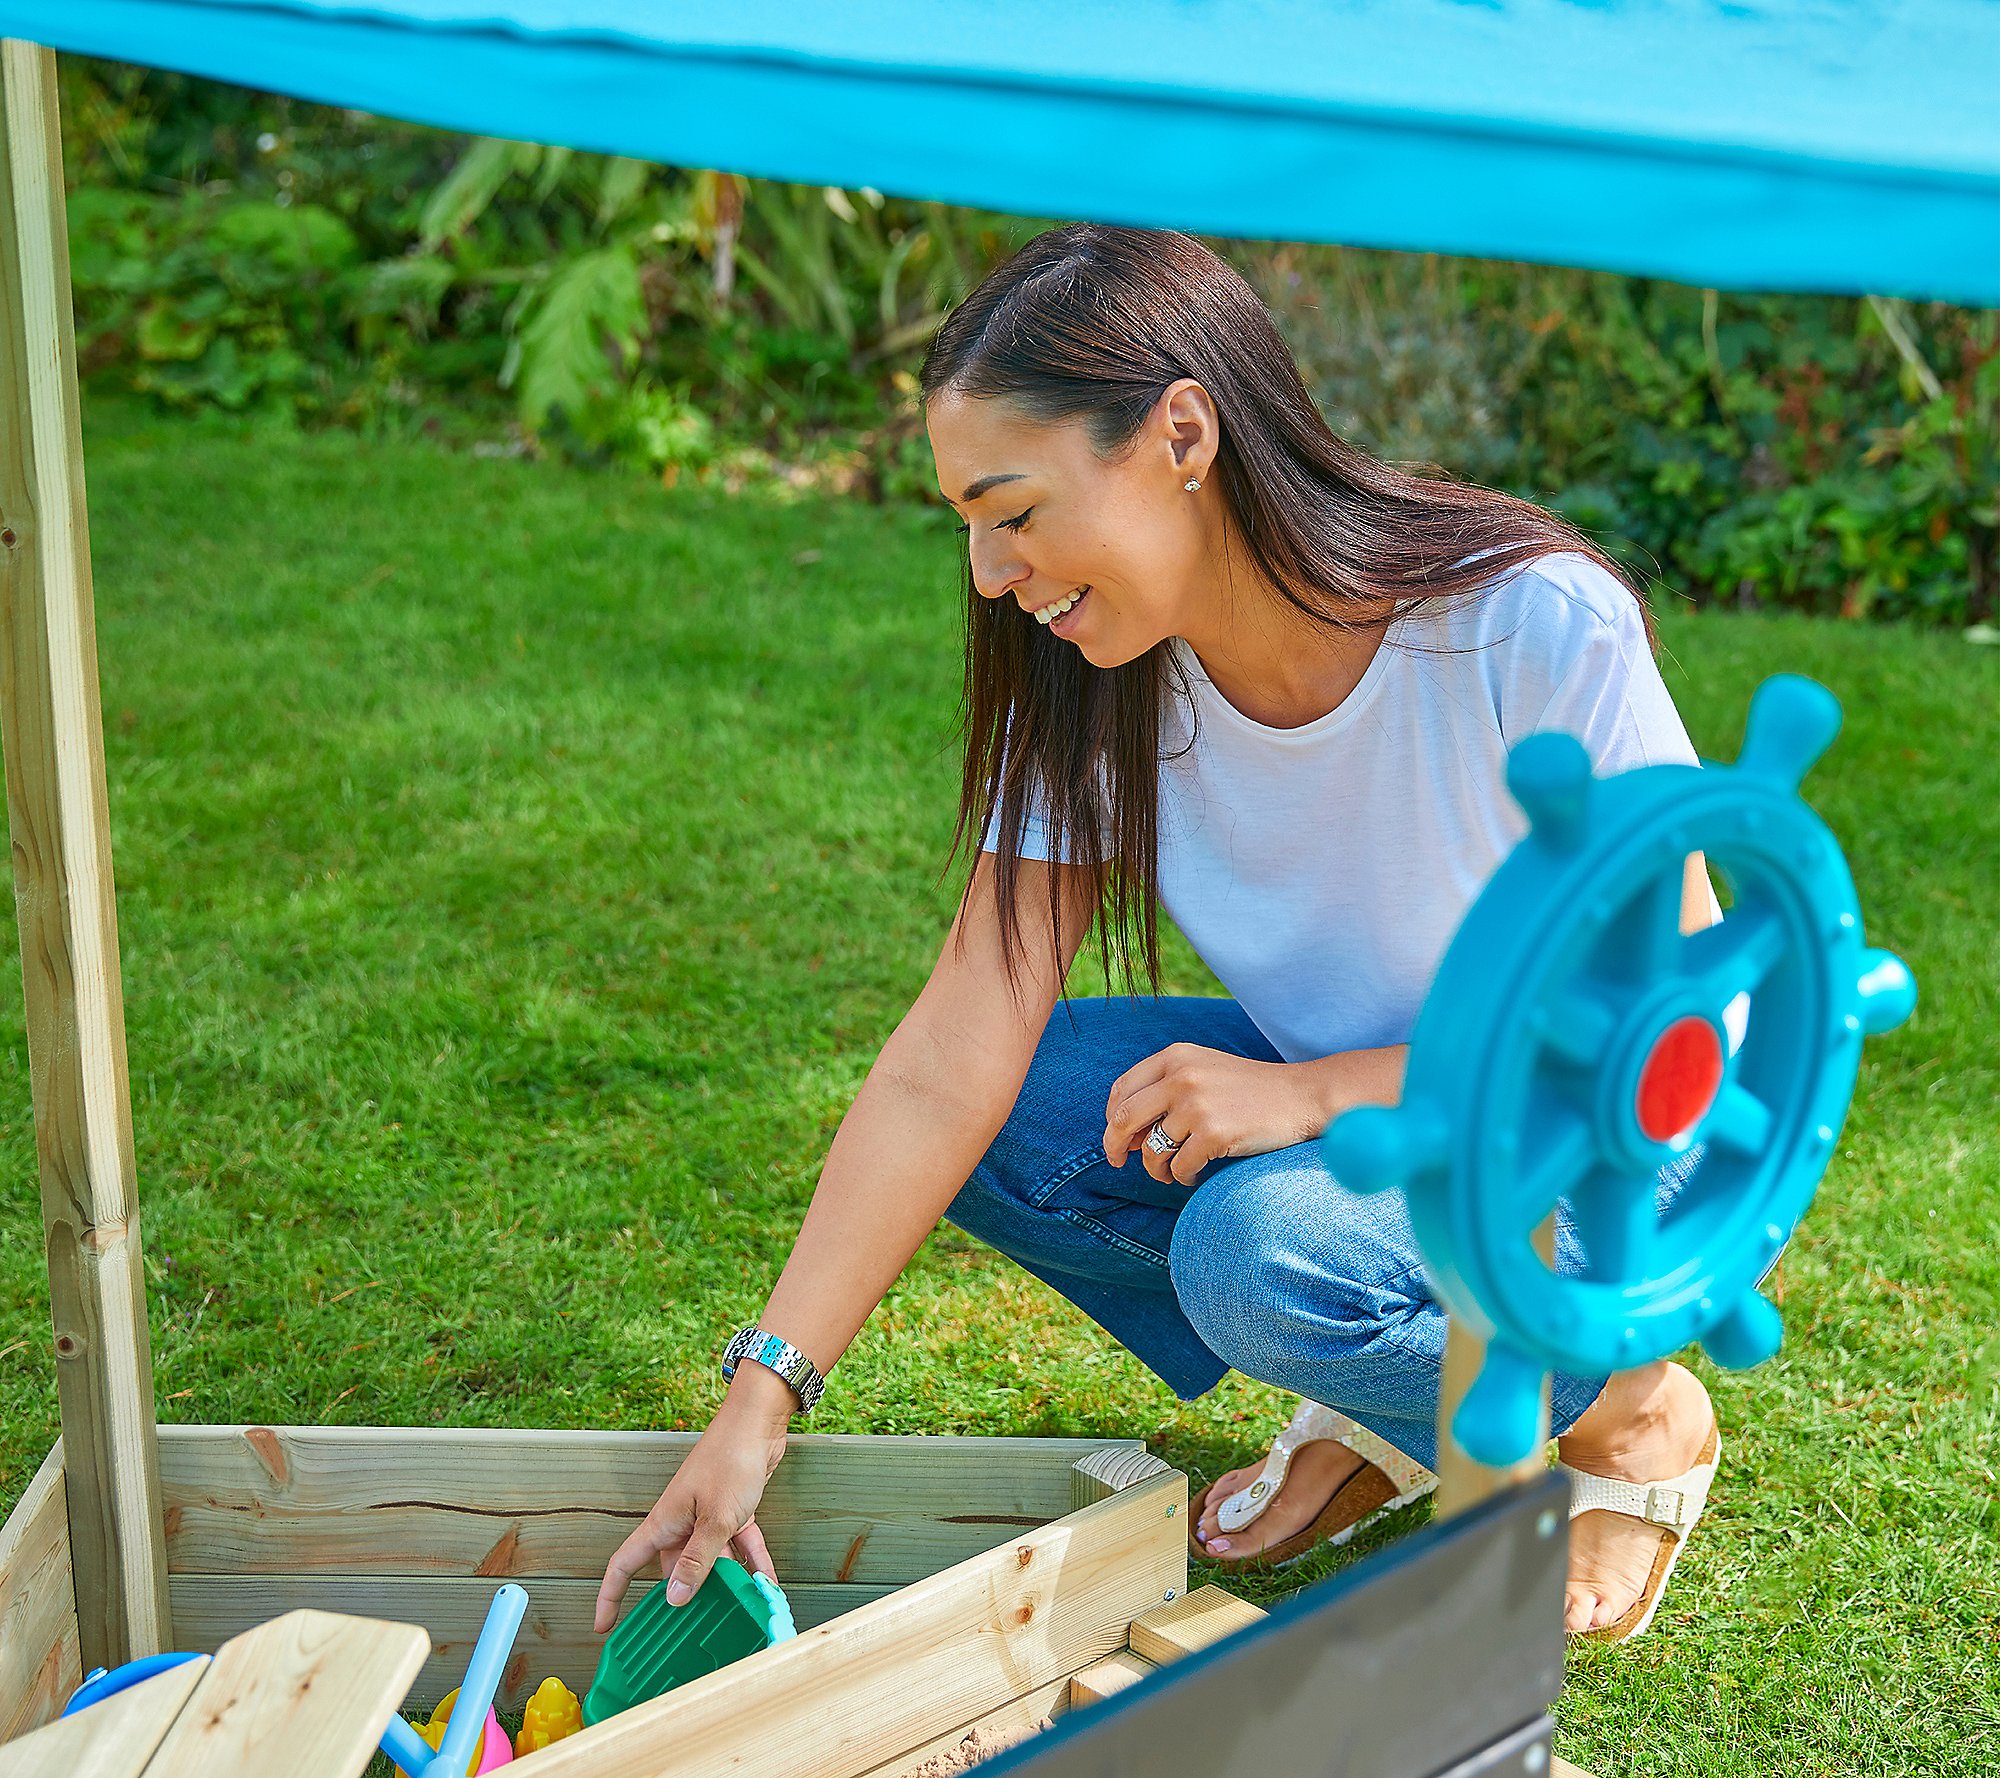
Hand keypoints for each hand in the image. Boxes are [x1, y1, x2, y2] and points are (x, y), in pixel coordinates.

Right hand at [593, 1379, 791, 1633]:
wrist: (757, 1423)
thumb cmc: (730, 1460)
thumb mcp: (716, 1519)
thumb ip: (698, 1561)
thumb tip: (674, 1599)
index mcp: (664, 1523)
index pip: (624, 1564)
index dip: (610, 1595)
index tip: (603, 1627)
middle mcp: (681, 1523)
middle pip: (675, 1570)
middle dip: (686, 1597)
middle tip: (698, 1630)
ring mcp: (706, 1517)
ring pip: (711, 1561)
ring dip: (728, 1581)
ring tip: (743, 1609)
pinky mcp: (732, 1511)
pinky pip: (739, 1545)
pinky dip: (753, 1561)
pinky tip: (767, 1581)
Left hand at [1103, 1044, 1336, 1185]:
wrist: (1301, 1097)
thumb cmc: (1249, 1090)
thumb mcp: (1203, 1070)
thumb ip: (1165, 1087)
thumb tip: (1121, 1129)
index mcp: (1175, 1057)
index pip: (1122, 1090)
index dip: (1111, 1119)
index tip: (1117, 1138)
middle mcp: (1182, 1077)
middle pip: (1124, 1120)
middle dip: (1115, 1147)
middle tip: (1119, 1162)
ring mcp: (1197, 1106)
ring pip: (1151, 1150)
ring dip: (1156, 1168)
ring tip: (1170, 1171)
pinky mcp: (1214, 1134)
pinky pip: (1178, 1168)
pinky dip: (1183, 1177)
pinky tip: (1196, 1174)